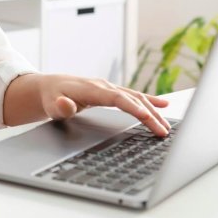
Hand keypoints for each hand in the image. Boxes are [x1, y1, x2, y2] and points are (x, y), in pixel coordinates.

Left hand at [39, 74, 170, 135]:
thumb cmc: (52, 97)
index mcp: (91, 89)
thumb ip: (60, 106)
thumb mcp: (52, 105)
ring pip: (135, 97)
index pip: (117, 98)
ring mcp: (108, 87)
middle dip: (149, 114)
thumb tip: (64, 104)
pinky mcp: (110, 91)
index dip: (134, 108)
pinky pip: (133, 95)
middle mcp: (103, 85)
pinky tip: (163, 104)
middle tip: (164, 132)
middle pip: (131, 99)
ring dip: (152, 110)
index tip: (149, 119)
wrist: (50, 87)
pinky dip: (148, 99)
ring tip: (167, 126)